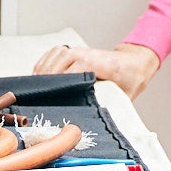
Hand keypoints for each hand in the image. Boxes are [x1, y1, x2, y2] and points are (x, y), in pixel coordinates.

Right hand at [35, 42, 159, 99]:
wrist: (134, 63)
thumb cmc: (130, 81)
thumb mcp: (125, 96)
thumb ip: (111, 104)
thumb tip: (94, 120)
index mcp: (105, 64)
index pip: (81, 63)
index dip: (65, 76)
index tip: (55, 92)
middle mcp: (90, 53)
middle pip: (64, 56)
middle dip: (50, 74)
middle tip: (40, 93)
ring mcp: (81, 50)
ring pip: (57, 53)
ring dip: (44, 67)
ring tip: (36, 86)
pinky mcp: (75, 51)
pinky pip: (54, 52)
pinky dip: (45, 61)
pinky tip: (38, 75)